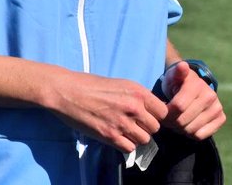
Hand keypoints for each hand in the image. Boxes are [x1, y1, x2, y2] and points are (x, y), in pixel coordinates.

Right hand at [43, 68, 167, 151]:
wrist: (69, 91)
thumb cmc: (92, 85)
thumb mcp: (122, 84)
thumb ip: (138, 96)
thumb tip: (151, 109)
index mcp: (138, 92)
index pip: (163, 112)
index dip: (157, 115)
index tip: (149, 116)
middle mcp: (134, 107)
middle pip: (155, 127)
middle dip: (147, 127)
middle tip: (135, 124)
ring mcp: (122, 123)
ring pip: (144, 139)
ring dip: (136, 137)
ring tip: (126, 131)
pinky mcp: (109, 136)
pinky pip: (129, 148)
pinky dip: (125, 145)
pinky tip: (117, 137)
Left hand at [161, 62, 225, 139]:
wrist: (194, 88)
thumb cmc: (178, 83)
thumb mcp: (174, 75)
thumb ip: (177, 71)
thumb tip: (183, 66)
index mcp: (197, 85)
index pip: (178, 107)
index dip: (166, 113)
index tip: (163, 110)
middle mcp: (210, 96)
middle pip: (183, 121)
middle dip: (172, 122)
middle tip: (169, 117)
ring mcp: (217, 108)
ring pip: (191, 130)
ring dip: (180, 129)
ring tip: (178, 120)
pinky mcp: (221, 118)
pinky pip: (201, 135)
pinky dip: (192, 133)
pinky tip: (189, 124)